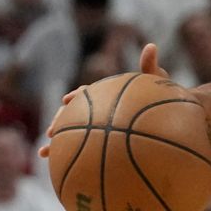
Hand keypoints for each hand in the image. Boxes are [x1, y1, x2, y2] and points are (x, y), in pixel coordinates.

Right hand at [40, 43, 169, 155]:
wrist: (166, 115)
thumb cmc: (160, 96)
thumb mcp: (156, 79)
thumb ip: (150, 66)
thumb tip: (151, 45)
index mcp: (106, 94)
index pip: (87, 93)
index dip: (77, 96)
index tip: (69, 99)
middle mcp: (97, 109)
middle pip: (72, 114)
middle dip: (60, 121)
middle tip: (52, 130)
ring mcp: (96, 125)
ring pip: (71, 132)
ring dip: (57, 141)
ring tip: (44, 151)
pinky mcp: (98, 140)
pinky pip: (80, 149)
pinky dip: (66, 156)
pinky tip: (55, 165)